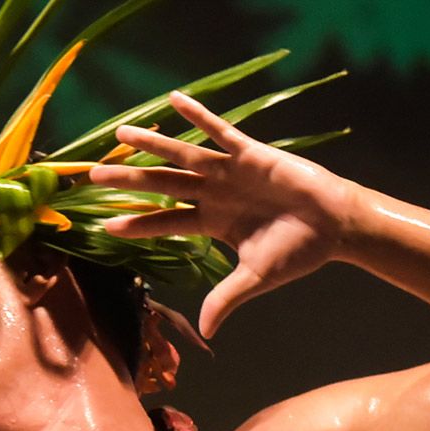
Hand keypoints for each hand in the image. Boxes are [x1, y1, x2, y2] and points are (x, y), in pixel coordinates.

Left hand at [90, 90, 359, 338]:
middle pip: (162, 185)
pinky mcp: (251, 153)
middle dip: (129, 179)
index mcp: (212, 223)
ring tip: (120, 134)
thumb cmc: (298, 251)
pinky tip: (173, 100)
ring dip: (151, 144)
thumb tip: (205, 330)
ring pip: (182, 156)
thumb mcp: (256, 277)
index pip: (164, 223)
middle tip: (94, 174)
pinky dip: (197, 116)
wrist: (335, 226)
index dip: (136, 223)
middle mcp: (214, 194)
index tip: (104, 225)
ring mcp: (229, 172)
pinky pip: (220, 130)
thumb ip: (226, 298)